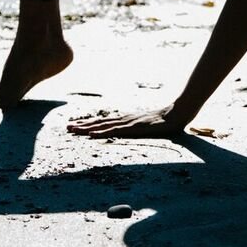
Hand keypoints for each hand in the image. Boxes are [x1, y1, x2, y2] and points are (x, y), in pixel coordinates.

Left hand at [66, 106, 189, 138]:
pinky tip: (93, 134)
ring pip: (105, 125)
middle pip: (101, 122)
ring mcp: (130, 122)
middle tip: (67, 128)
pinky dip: (103, 132)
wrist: (178, 112)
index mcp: (127, 120)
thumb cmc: (166, 121)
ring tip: (74, 130)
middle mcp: (125, 119)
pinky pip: (116, 130)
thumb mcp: (149, 126)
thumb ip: (140, 129)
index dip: (89, 124)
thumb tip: (133, 133)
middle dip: (83, 125)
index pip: (104, 122)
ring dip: (88, 128)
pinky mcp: (136, 126)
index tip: (75, 126)